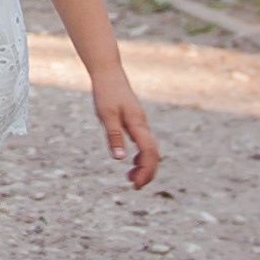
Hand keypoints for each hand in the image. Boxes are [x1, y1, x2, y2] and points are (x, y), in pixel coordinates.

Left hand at [93, 71, 158, 188]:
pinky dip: (141, 155)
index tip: (136, 184)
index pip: (149, 152)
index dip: (146, 170)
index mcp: (138, 124)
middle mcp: (142, 125)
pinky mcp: (135, 121)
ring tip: (131, 179)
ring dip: (144, 165)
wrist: (108, 73)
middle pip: (153, 153)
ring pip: (150, 149)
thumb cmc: (106, 93)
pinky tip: (132, 162)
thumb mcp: (106, 115)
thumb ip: (114, 136)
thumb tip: (119, 159)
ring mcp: (140, 123)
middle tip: (134, 187)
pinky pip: (144, 143)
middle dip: (147, 172)